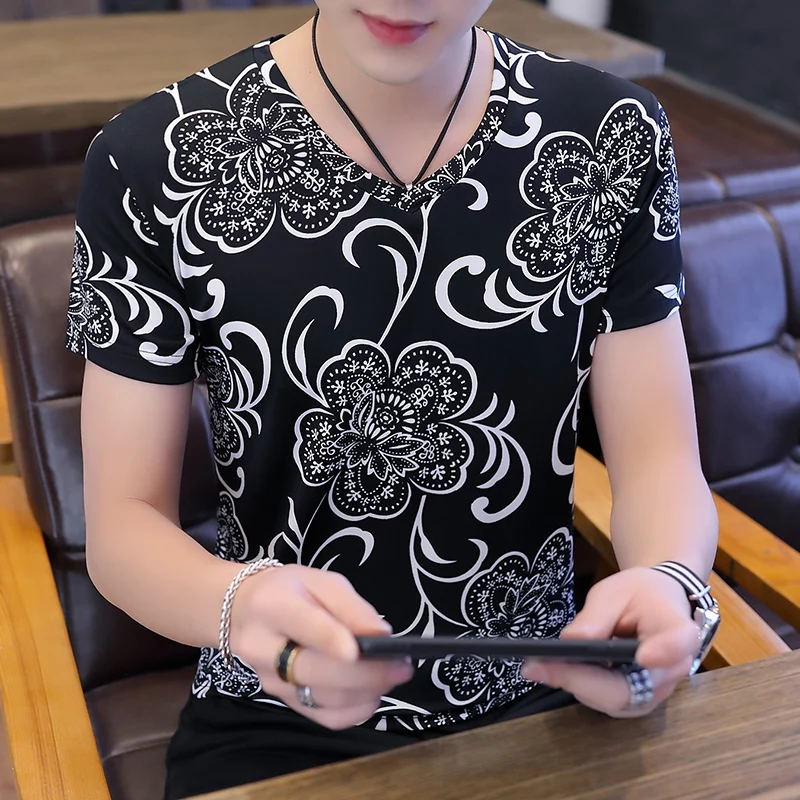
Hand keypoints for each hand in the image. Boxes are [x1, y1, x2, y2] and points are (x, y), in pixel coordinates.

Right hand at [229, 565, 412, 729]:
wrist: (242, 611)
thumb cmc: (289, 590)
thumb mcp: (321, 581)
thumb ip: (352, 606)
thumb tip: (382, 634)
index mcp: (273, 605)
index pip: (303, 625)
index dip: (331, 640)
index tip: (359, 650)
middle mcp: (263, 647)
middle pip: (314, 670)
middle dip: (364, 673)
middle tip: (402, 666)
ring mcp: (269, 680)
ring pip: (320, 698)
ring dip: (365, 692)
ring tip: (393, 675)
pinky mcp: (282, 701)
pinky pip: (322, 717)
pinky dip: (354, 711)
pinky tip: (371, 694)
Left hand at [522, 567, 698, 716]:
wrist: (658, 605)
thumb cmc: (640, 593)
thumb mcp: (615, 592)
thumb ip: (596, 616)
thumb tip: (571, 642)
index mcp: (677, 630)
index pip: (678, 643)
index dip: (664, 652)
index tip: (643, 655)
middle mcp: (673, 670)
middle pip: (630, 687)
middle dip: (580, 679)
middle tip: (536, 666)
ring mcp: (656, 691)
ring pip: (613, 699)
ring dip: (573, 684)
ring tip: (536, 666)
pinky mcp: (637, 700)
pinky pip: (607, 700)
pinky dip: (578, 686)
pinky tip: (551, 670)